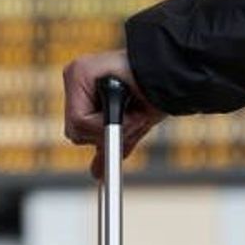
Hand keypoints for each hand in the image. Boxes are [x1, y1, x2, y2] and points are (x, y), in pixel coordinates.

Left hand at [63, 50, 166, 178]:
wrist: (170, 75)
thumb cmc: (155, 96)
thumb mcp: (130, 127)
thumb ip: (111, 146)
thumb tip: (95, 174)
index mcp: (86, 94)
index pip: (80, 129)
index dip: (102, 136)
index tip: (126, 129)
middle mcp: (77, 83)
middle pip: (75, 130)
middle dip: (103, 133)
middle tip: (130, 118)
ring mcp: (74, 74)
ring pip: (78, 125)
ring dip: (107, 127)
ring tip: (131, 109)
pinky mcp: (77, 71)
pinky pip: (81, 117)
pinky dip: (103, 121)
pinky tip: (124, 103)